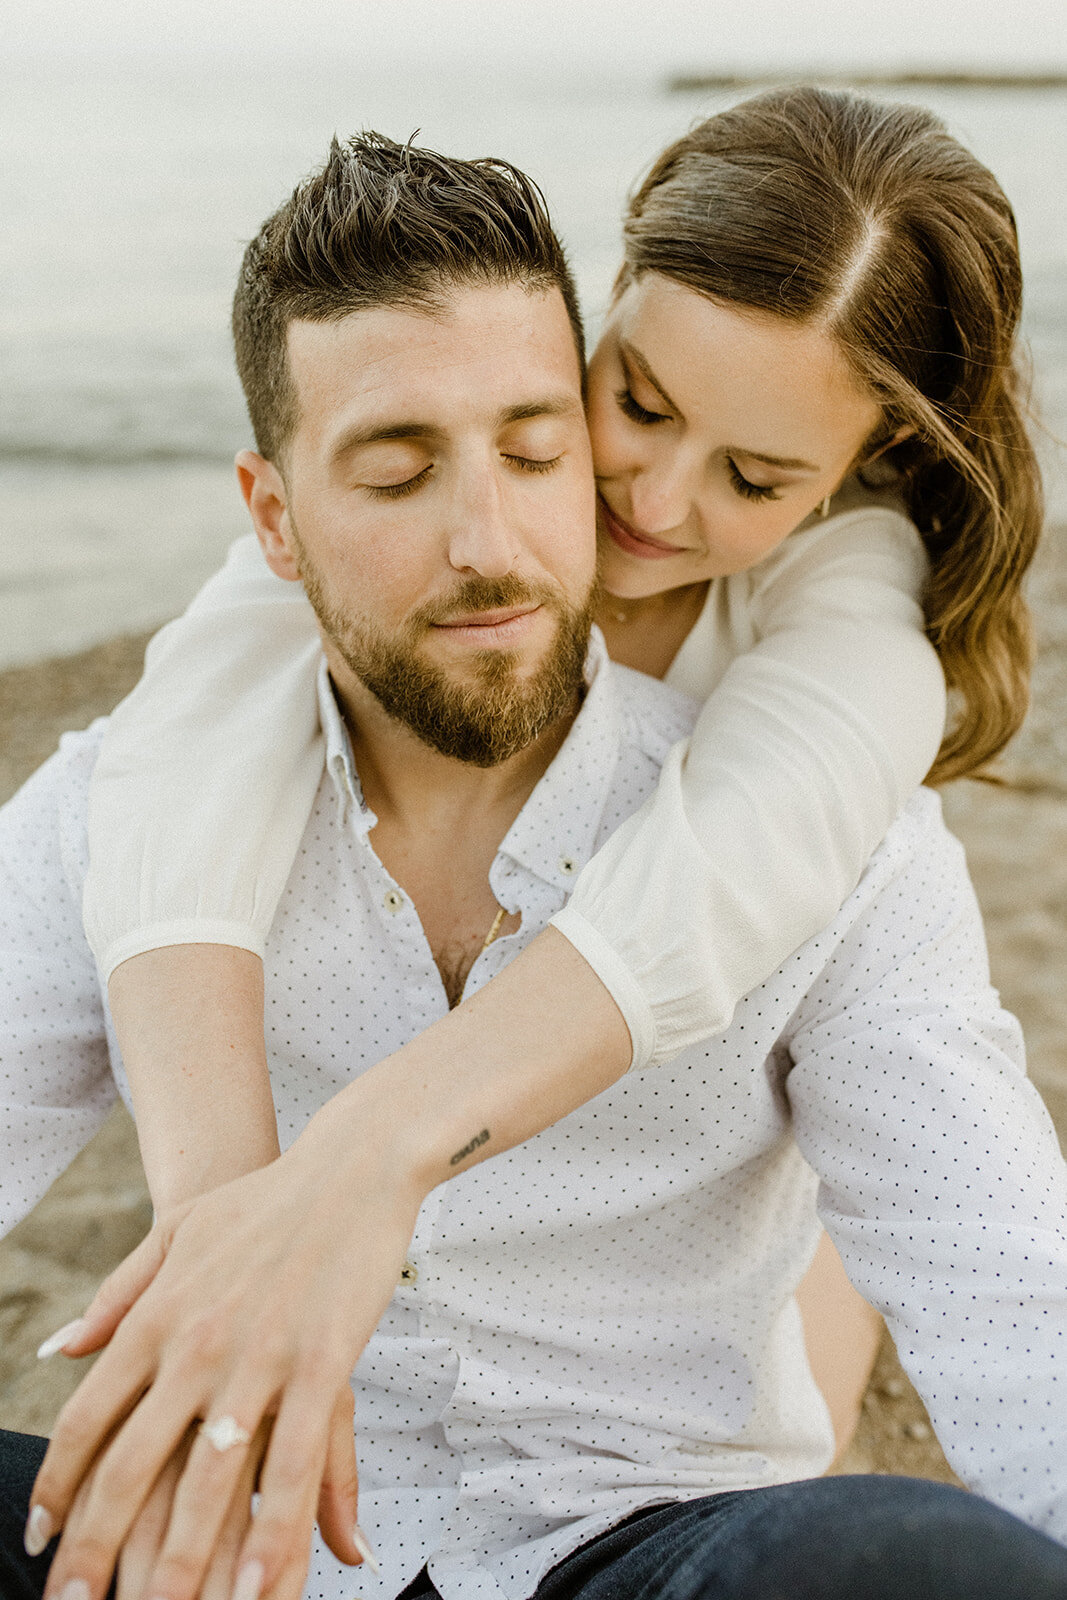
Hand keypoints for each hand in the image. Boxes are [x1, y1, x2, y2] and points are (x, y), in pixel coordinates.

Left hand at [29, 1128, 413, 1599]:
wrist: (349, 1167)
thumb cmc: (262, 1201)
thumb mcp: (176, 1233)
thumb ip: (119, 1295)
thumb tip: (60, 1347)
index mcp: (156, 1315)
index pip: (87, 1417)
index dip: (60, 1484)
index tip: (40, 1539)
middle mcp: (195, 1344)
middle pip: (132, 1466)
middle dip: (96, 1549)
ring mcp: (258, 1359)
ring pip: (209, 1482)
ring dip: (181, 1564)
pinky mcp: (320, 1366)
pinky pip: (292, 1466)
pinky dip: (275, 1534)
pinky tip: (262, 1588)